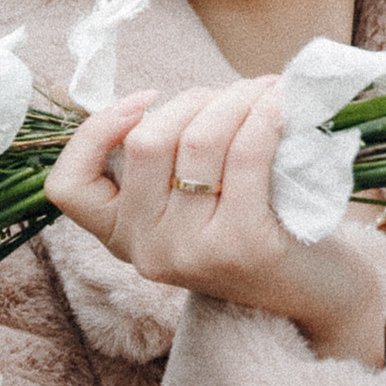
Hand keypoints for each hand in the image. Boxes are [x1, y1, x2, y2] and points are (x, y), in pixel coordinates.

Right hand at [46, 85, 385, 365]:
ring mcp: (191, 252)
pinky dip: (264, 114)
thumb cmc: (251, 228)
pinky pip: (245, 153)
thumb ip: (160, 163)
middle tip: (230, 97)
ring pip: (197, 139)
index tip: (143, 100)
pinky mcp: (241, 244)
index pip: (68, 186)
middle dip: (192, 101)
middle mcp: (146, 251)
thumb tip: (154, 94)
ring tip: (263, 92)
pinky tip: (279, 100)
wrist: (317, 294)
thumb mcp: (186, 205)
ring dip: (234, 98)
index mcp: (121, 237)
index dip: (95, 131)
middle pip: (146, 141)